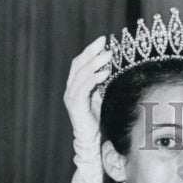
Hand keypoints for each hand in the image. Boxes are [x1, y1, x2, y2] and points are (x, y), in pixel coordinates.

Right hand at [63, 36, 111, 158]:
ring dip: (95, 62)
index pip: (80, 62)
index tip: (103, 40)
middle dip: (92, 51)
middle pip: (78, 64)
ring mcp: (71, 97)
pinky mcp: (75, 105)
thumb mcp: (100, 98)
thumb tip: (112, 67)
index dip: (90, 50)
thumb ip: (102, 84)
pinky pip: (84, 87)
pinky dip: (94, 78)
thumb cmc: (97, 121)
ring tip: (108, 55)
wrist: (91, 141)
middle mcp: (70, 89)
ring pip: (81, 73)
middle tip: (104, 42)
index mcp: (75, 85)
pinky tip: (104, 72)